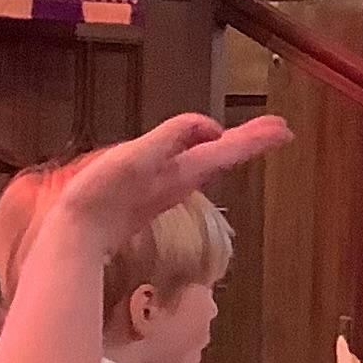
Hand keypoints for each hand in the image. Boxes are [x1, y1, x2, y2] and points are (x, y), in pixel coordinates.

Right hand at [49, 113, 291, 251]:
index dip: (255, 138)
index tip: (284, 129)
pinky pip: (191, 166)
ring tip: (253, 135)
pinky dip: (207, 154)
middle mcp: (183, 181)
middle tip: (279, 129)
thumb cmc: (103, 196)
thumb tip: (211, 127)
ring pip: (210, 162)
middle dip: (251, 141)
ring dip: (233, 146)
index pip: (227, 151)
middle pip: (225, 156)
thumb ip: (172, 138)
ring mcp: (169, 187)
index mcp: (183, 171)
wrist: (78, 235)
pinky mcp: (154, 191)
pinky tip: (206, 150)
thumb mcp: (137, 157)